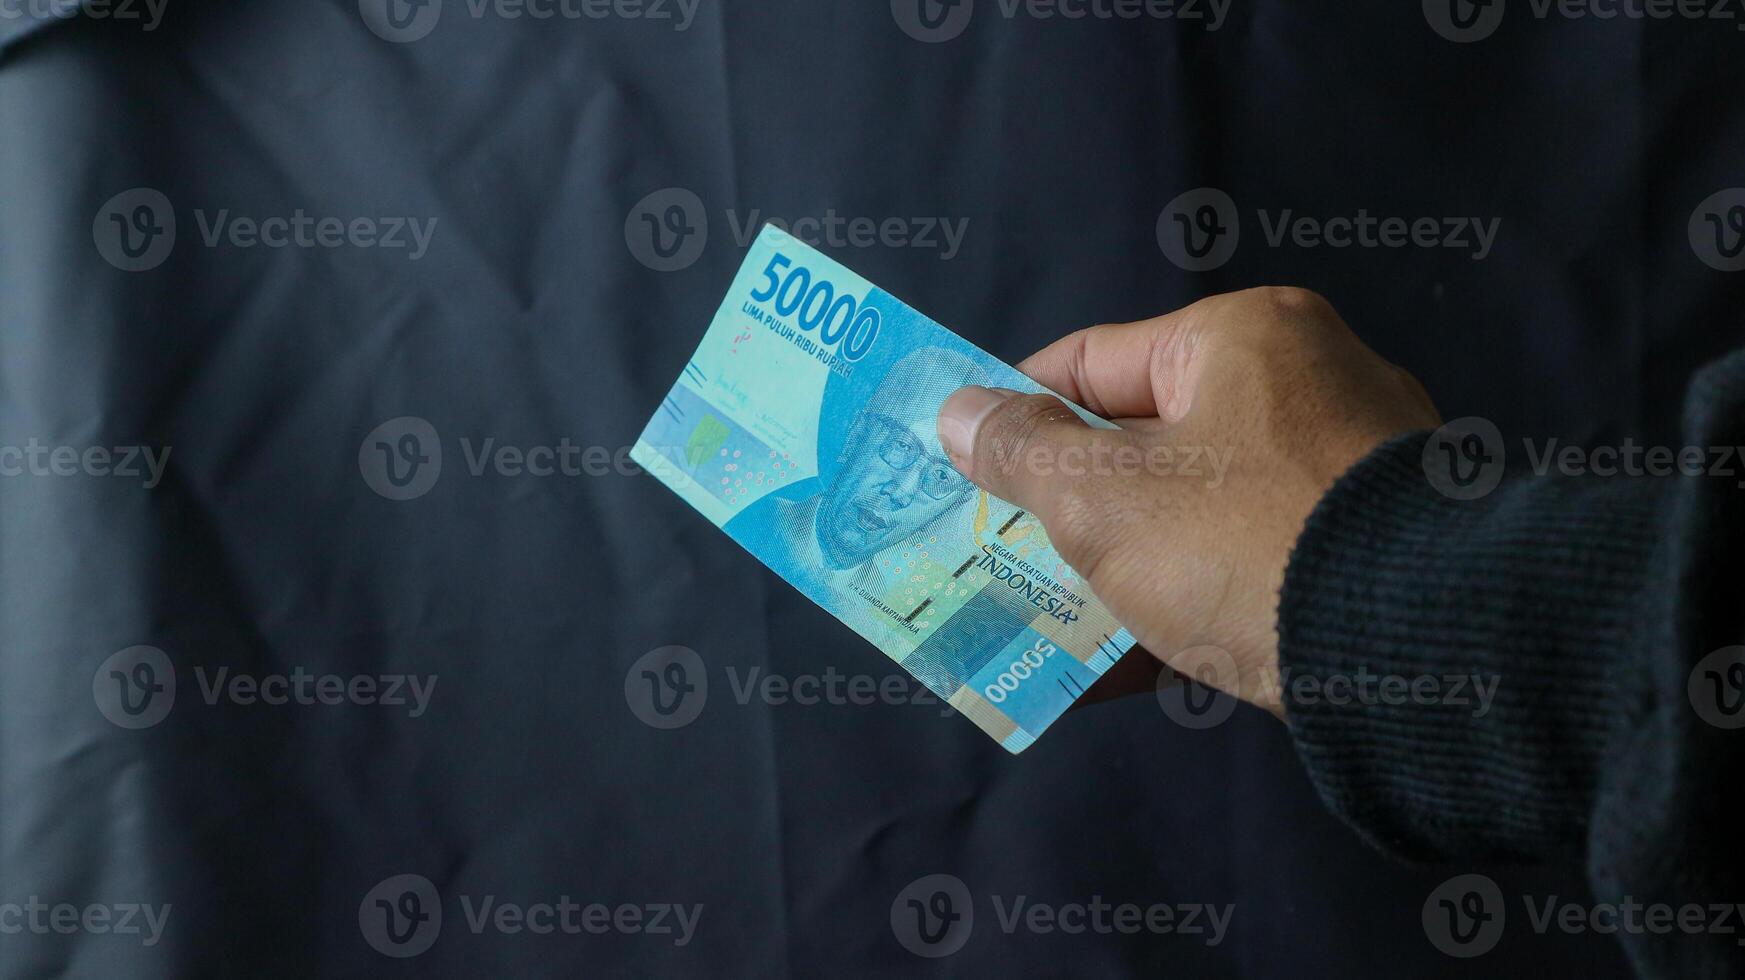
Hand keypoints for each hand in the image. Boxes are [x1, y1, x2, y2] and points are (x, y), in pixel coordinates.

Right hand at [935, 287, 1440, 717]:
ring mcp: (1349, 472)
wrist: (1417, 651)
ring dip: (1118, 572)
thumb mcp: (1102, 499)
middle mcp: (1308, 384)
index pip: (1092, 360)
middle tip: (995, 553)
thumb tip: (959, 413)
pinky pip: (1250, 566)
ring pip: (1196, 513)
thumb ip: (1020, 452)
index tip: (959, 466)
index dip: (1012, 413)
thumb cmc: (1243, 543)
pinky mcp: (1372, 553)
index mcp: (1243, 337)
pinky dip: (1186, 607)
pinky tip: (1119, 672)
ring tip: (1044, 625)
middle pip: (1145, 441)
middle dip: (1066, 510)